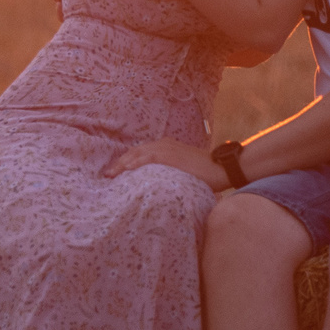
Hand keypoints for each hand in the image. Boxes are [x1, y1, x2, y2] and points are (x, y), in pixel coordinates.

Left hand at [100, 138, 230, 190]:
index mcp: (166, 146)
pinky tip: (125, 171)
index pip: (140, 152)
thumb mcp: (185, 168)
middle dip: (120, 163)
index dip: (126, 161)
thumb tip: (162, 185)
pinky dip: (134, 163)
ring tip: (111, 175)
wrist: (221, 167)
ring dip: (122, 164)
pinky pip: (147, 158)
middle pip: (135, 152)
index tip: (115, 172)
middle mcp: (163, 144)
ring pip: (137, 154)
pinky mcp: (169, 155)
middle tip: (108, 175)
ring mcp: (166, 148)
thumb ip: (171, 171)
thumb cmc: (207, 171)